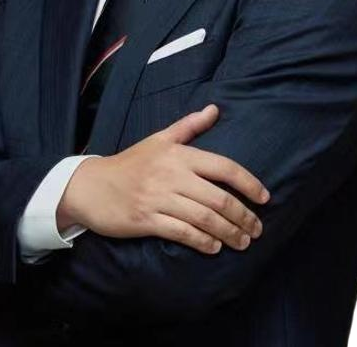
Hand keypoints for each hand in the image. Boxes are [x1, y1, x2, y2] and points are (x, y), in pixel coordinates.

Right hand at [64, 104, 269, 254]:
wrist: (91, 185)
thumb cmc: (130, 163)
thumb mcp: (159, 139)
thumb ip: (189, 126)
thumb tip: (215, 109)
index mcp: (178, 154)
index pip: (223, 166)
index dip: (248, 183)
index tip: (264, 198)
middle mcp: (171, 175)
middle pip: (218, 198)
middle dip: (243, 216)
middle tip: (257, 229)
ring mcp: (159, 199)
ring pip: (204, 219)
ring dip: (229, 233)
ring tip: (242, 242)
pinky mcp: (147, 220)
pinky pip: (182, 233)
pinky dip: (203, 242)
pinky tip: (214, 248)